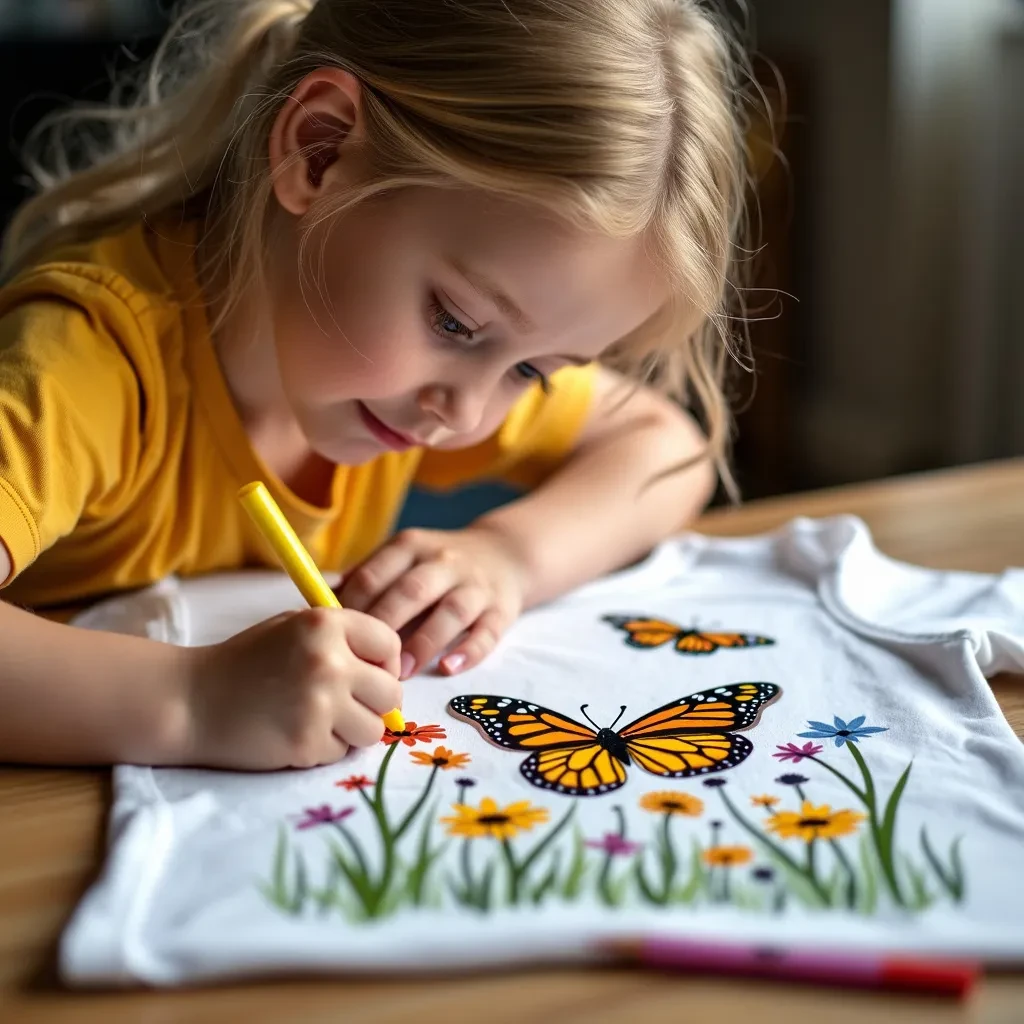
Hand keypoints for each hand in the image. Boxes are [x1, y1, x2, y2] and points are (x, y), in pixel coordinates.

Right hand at [183, 608, 401, 769]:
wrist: (191, 701)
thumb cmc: (246, 661)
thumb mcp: (293, 627)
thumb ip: (342, 637)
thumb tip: (395, 663)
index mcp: (326, 624)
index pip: (390, 644)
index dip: (385, 662)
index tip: (369, 672)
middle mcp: (329, 662)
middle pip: (391, 693)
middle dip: (374, 701)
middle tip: (345, 702)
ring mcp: (320, 705)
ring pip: (373, 729)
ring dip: (352, 729)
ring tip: (318, 718)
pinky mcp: (307, 744)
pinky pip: (341, 752)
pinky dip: (323, 747)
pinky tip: (294, 732)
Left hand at [337, 524, 528, 679]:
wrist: (504, 554)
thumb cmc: (437, 565)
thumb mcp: (402, 557)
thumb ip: (365, 579)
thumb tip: (316, 609)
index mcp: (410, 547)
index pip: (374, 575)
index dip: (353, 609)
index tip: (337, 640)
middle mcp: (443, 562)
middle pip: (410, 591)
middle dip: (385, 626)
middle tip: (364, 662)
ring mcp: (475, 585)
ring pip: (450, 611)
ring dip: (424, 642)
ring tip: (402, 674)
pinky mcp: (502, 609)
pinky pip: (487, 632)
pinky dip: (469, 651)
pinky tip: (449, 669)